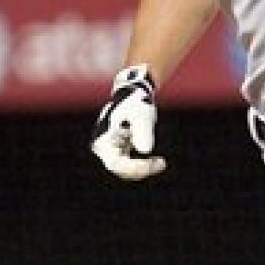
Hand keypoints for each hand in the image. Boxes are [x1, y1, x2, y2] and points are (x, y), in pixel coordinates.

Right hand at [91, 64, 166, 180]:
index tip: (153, 164)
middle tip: (162, 164)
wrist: (134, 94)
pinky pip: (130, 165)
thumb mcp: (142, 116)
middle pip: (121, 170)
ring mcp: (110, 150)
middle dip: (142, 170)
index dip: (135, 168)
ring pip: (126, 170)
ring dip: (144, 169)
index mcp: (103, 140)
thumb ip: (143, 132)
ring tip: (161, 163)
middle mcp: (103, 148)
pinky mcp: (119, 151)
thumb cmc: (137, 103)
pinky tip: (157, 162)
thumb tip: (145, 151)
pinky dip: (143, 165)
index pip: (116, 165)